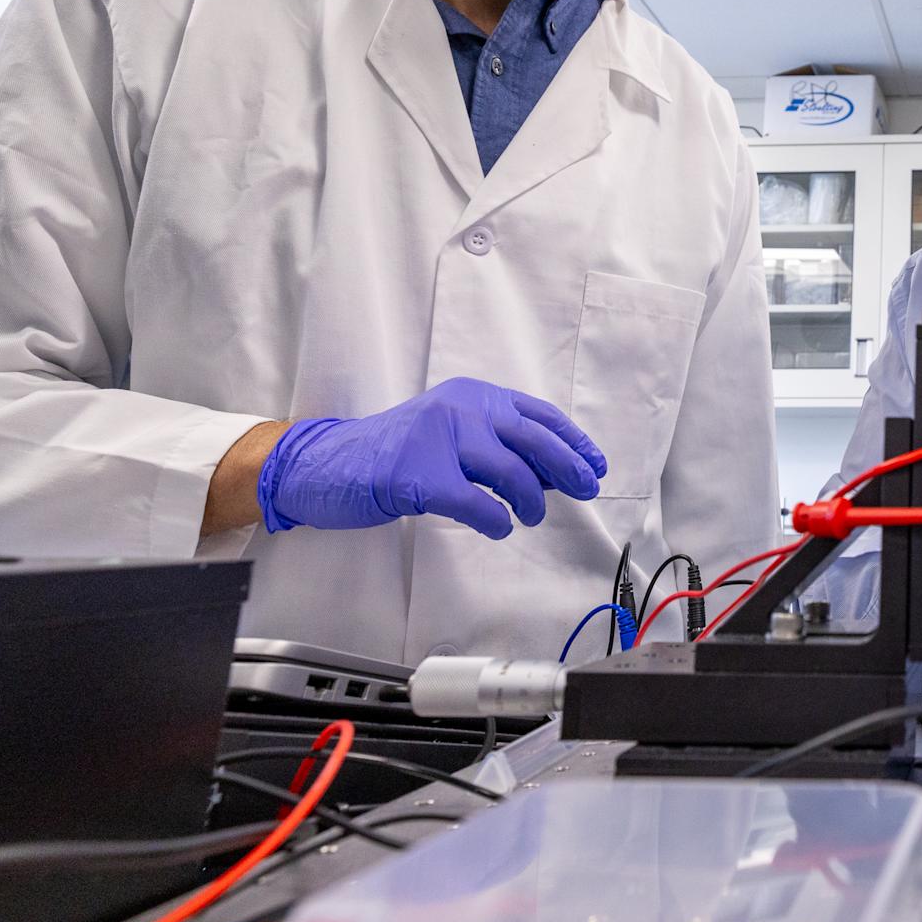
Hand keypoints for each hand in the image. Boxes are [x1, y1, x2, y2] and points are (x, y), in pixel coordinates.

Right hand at [257, 377, 606, 539]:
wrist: (326, 464)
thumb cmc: (394, 453)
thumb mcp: (450, 434)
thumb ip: (496, 444)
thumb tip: (555, 472)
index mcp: (472, 395)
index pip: (537, 414)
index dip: (573, 440)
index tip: (595, 464)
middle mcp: (460, 408)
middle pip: (534, 439)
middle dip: (568, 468)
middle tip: (586, 490)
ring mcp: (437, 439)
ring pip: (511, 472)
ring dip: (531, 500)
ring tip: (530, 516)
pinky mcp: (418, 476)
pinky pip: (477, 503)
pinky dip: (496, 519)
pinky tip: (500, 527)